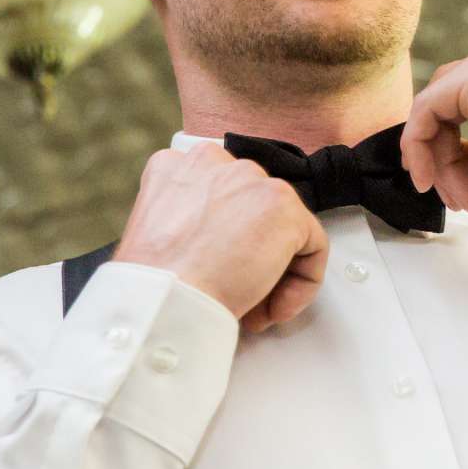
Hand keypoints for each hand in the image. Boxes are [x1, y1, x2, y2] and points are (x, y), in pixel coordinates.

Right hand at [113, 144, 329, 332]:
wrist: (164, 301)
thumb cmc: (154, 283)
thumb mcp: (155, 233)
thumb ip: (187, 219)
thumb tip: (217, 243)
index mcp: (176, 166)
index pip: (221, 194)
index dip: (226, 238)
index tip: (218, 269)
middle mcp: (215, 161)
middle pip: (255, 209)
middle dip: (252, 254)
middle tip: (239, 291)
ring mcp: (252, 181)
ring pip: (285, 228)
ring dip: (275, 273)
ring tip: (254, 305)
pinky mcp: (284, 207)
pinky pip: (313, 248)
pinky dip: (302, 284)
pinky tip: (275, 307)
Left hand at [399, 21, 467, 221]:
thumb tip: (430, 153)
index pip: (467, 91)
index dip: (452, 143)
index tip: (460, 185)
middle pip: (448, 96)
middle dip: (444, 154)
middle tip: (462, 198)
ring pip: (436, 105)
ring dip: (439, 160)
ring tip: (464, 198)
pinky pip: (426, 109)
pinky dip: (419, 148)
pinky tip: (432, 181)